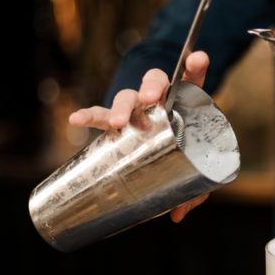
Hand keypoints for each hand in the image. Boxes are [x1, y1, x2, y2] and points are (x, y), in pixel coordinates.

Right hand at [69, 50, 210, 222]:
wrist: (165, 153)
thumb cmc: (186, 157)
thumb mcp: (196, 174)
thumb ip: (194, 191)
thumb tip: (176, 214)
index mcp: (186, 103)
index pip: (192, 80)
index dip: (195, 68)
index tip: (198, 60)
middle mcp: (159, 101)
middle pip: (154, 82)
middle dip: (151, 87)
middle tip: (151, 99)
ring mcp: (136, 110)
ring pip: (127, 97)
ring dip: (121, 106)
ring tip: (117, 121)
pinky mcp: (116, 122)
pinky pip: (100, 116)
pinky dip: (88, 115)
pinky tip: (76, 119)